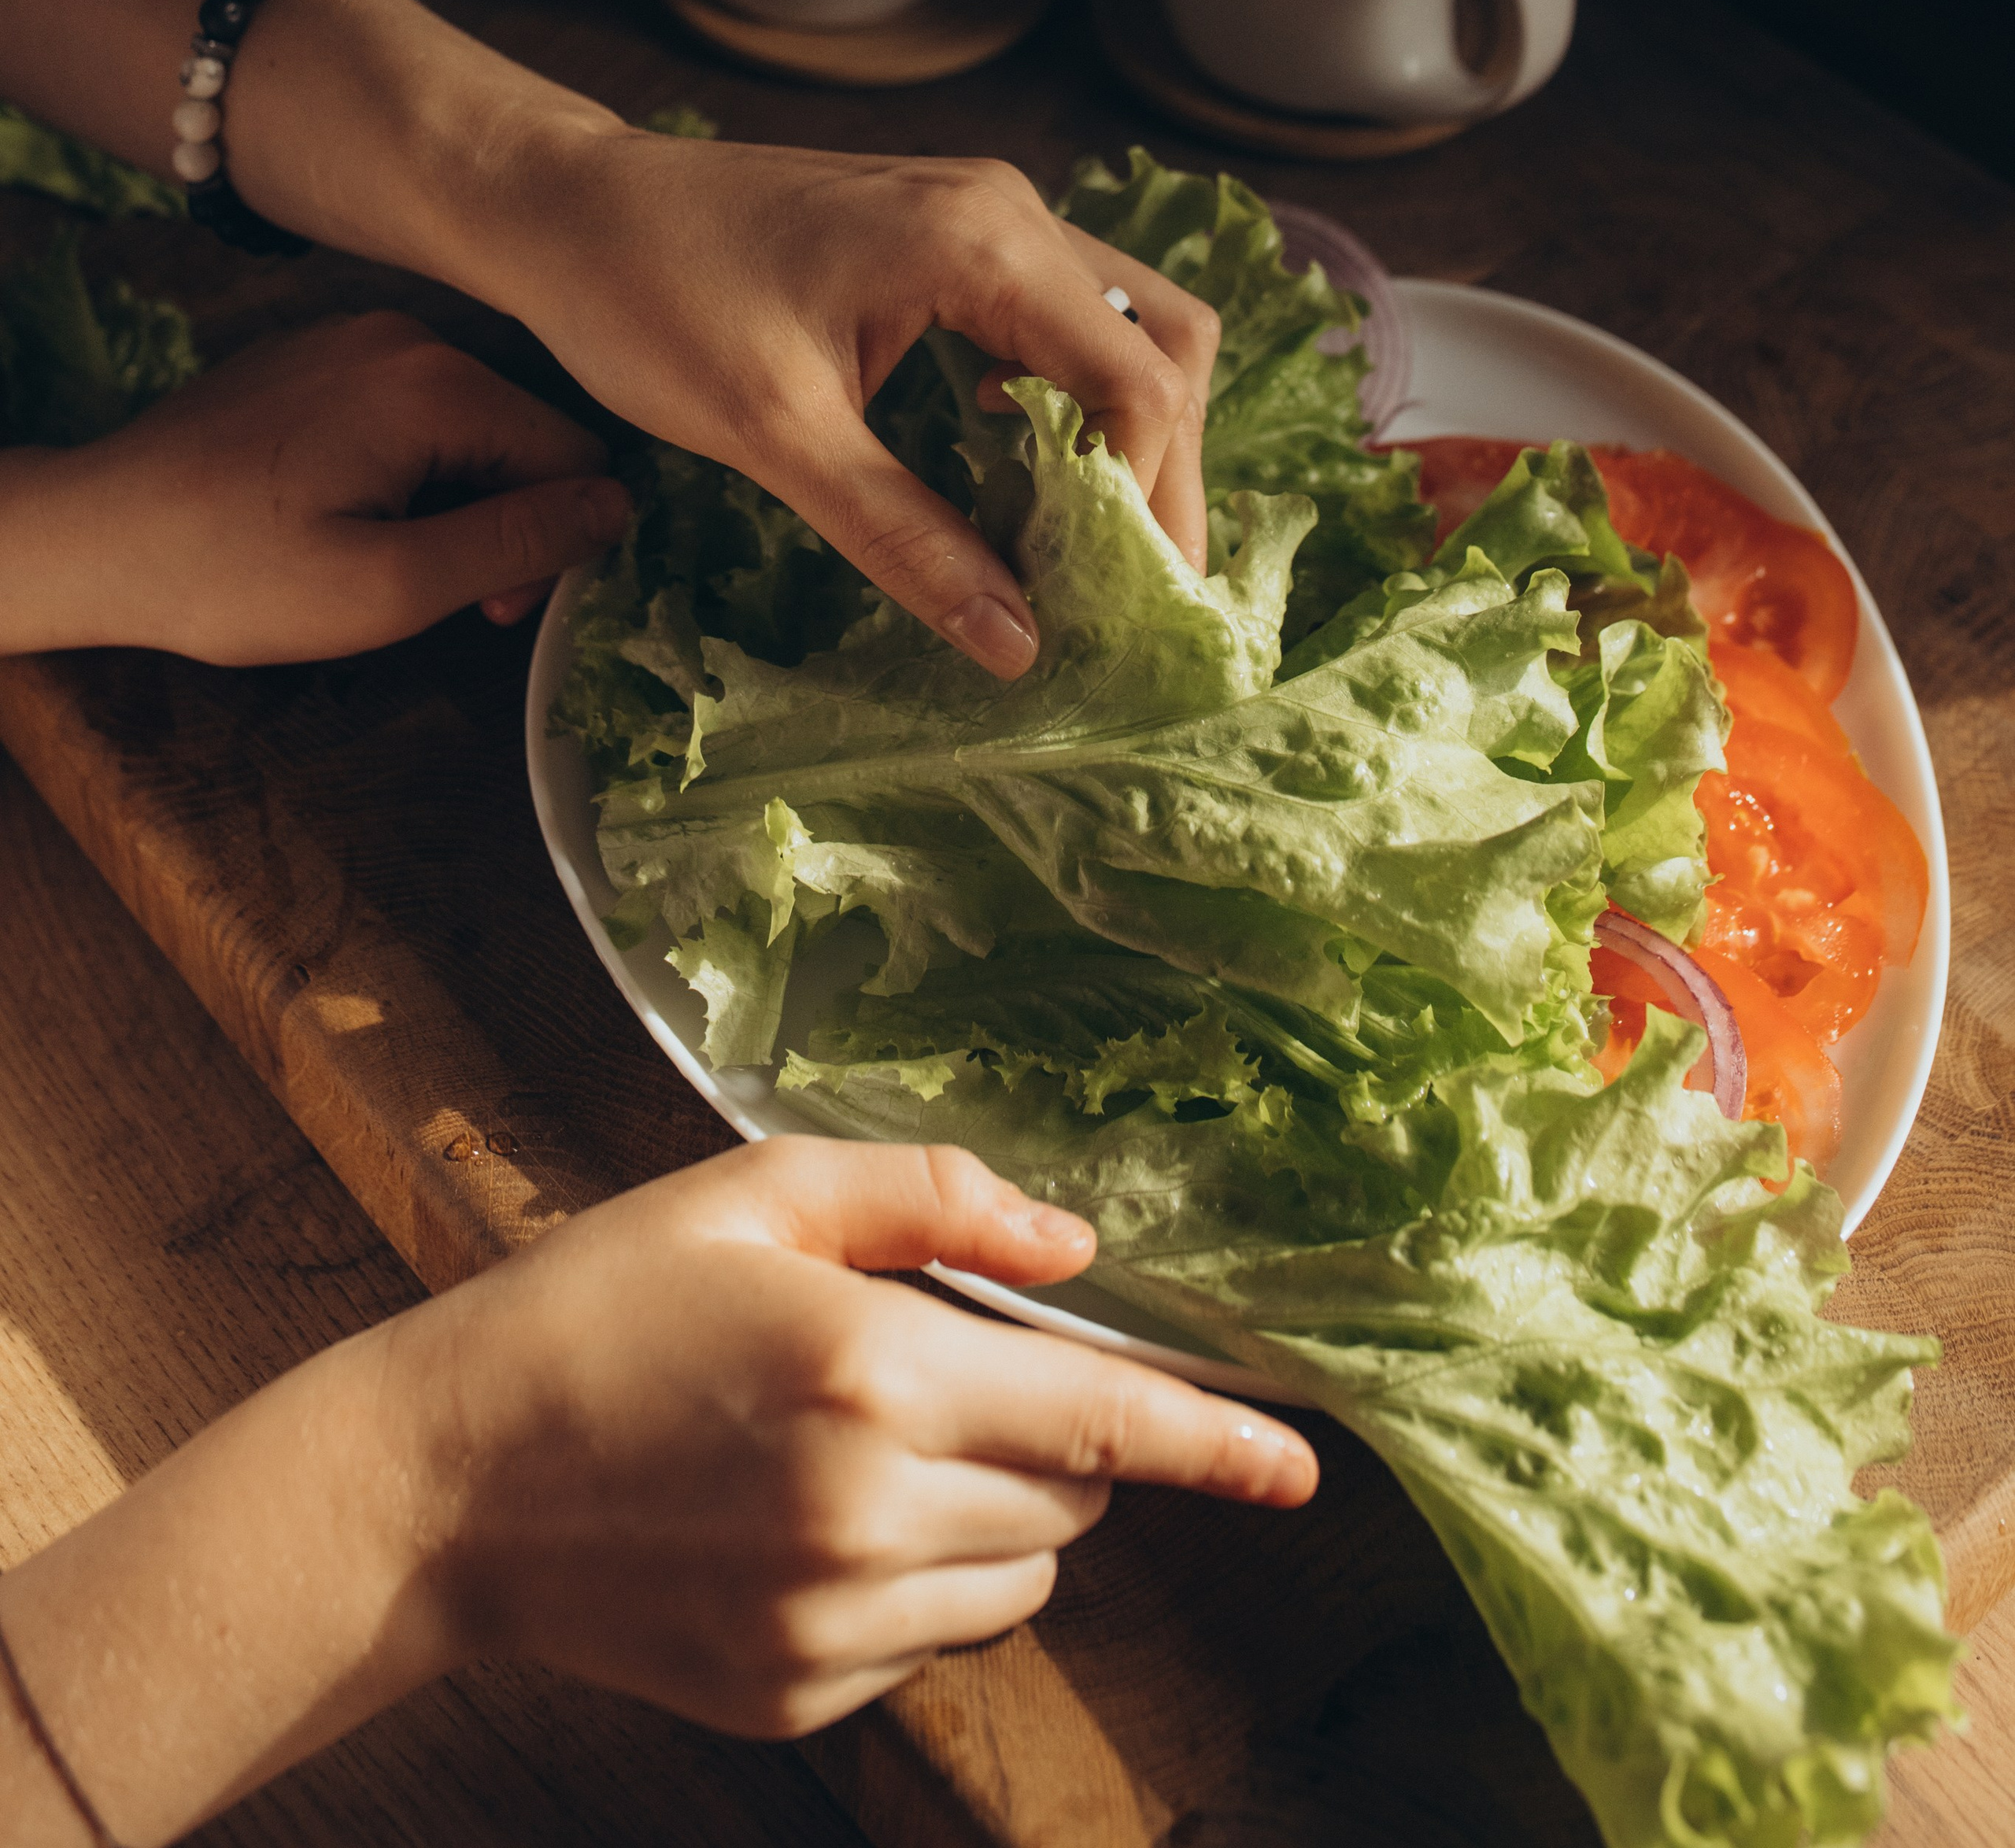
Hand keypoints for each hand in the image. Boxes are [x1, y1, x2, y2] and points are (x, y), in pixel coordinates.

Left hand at [0, 311, 630, 662]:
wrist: (88, 533)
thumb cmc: (230, 572)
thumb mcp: (388, 586)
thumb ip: (516, 544)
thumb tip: (620, 509)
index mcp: (434, 381)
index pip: (573, 452)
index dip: (559, 540)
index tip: (499, 607)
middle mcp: (403, 335)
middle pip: (522, 431)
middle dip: (507, 520)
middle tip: (448, 601)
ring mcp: (352, 335)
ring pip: (466, 422)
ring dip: (457, 498)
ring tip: (388, 562)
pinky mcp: (313, 354)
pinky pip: (407, 406)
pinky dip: (408, 467)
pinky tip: (350, 517)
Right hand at [0, 1143, 1316, 1842]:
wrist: (448, 1478)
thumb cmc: (605, 1302)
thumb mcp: (760, 1194)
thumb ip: (933, 1199)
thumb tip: (1072, 1241)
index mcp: (873, 1370)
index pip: (1105, 1418)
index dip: (1216, 1443)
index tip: (1301, 1469)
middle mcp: (869, 1512)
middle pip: (1072, 1496)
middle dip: (1054, 1434)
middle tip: (941, 1374)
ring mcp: (832, 1624)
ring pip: (1019, 1579)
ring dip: (994, 1512)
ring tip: (866, 1448)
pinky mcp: (796, 1696)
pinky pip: (932, 1641)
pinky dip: (915, 1582)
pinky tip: (804, 1522)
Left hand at [468, 129, 1221, 678]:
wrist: (566, 205)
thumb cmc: (649, 299)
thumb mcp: (776, 436)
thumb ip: (905, 536)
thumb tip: (1017, 642)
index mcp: (981, 242)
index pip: (1138, 381)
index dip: (1153, 501)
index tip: (1129, 605)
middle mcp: (1006, 210)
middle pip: (1161, 346)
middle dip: (1166, 473)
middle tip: (1138, 594)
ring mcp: (983, 212)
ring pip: (1125, 326)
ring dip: (1131, 435)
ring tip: (1099, 548)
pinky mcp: (951, 232)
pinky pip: (1063, 315)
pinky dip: (1077, 398)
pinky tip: (1032, 471)